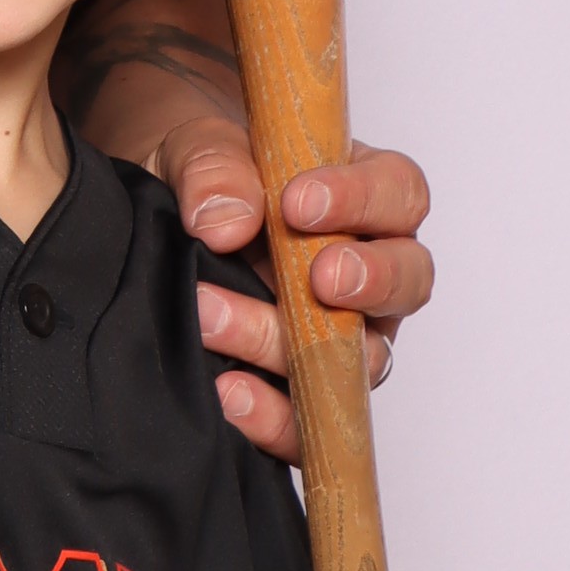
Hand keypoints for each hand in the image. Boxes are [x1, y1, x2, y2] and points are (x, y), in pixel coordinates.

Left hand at [163, 127, 435, 462]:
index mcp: (364, 195)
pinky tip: (228, 393)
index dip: (361, 199)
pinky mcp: (308, 391)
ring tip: (213, 319)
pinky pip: (314, 420)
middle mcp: (370, 270)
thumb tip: (226, 223)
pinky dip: (275, 415)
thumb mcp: (196, 150)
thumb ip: (212, 170)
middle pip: (409, 281)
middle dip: (369, 281)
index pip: (398, 193)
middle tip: (318, 279)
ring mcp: (346, 336)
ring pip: (362, 357)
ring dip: (290, 345)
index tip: (297, 204)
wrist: (160, 224)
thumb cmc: (203, 179)